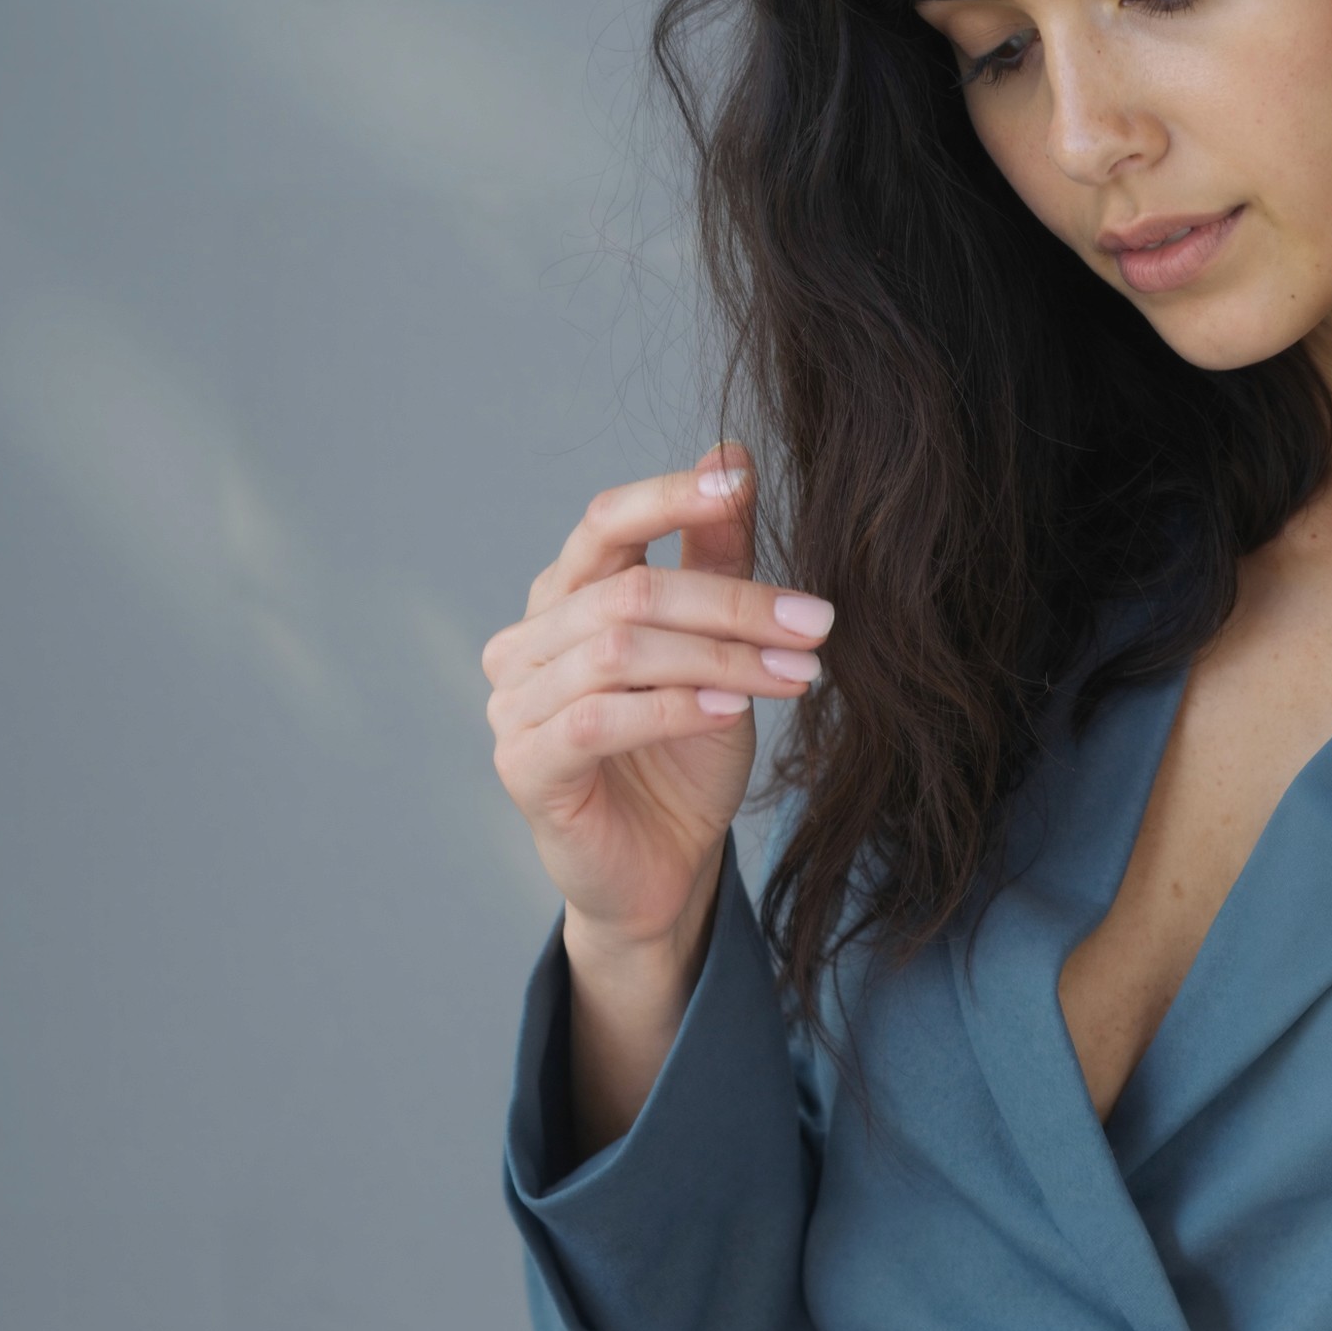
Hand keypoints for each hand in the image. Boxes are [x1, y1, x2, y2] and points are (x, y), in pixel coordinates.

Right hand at [481, 445, 830, 970]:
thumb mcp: (714, 652)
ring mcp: (515, 706)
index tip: (741, 484)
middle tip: (816, 622)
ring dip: (718, 658)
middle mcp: (527, 643)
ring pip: (619, 652)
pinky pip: (597, 720)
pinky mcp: (524, 768)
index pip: (604, 523)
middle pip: (628, 592)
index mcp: (565, 599)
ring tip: (793, 673)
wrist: (661, 872)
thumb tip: (731, 458)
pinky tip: (730, 710)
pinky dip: (672, 708)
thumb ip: (713, 564)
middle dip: (732, 603)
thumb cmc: (682, 759)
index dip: (670, 497)